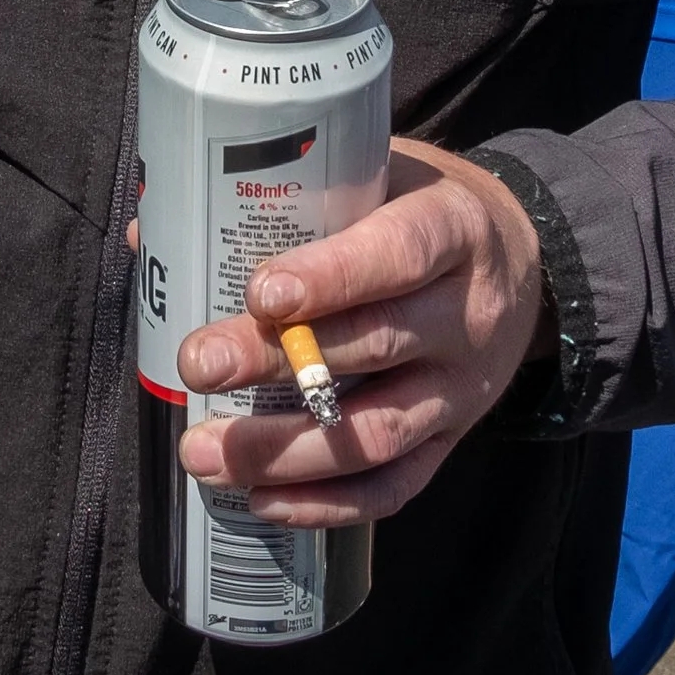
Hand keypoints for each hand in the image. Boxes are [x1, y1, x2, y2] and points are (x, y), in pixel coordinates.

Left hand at [175, 140, 546, 527]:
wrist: (523, 259)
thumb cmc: (418, 209)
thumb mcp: (378, 171)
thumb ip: (284, 194)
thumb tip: (151, 233)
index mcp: (452, 229)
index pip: (398, 254)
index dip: (331, 278)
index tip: (260, 295)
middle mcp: (466, 314)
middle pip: (373, 346)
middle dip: (275, 363)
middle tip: (197, 364)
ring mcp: (462, 388)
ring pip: (377, 432)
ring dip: (285, 451)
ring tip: (203, 454)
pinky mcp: (453, 440)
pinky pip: (395, 487)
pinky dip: (327, 503)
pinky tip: (261, 501)